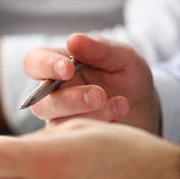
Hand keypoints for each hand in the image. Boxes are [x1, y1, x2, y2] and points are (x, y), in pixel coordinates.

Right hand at [23, 33, 160, 134]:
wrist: (145, 109)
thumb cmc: (126, 78)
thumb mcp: (123, 58)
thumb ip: (100, 49)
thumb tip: (73, 39)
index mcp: (57, 66)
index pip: (34, 63)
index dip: (45, 65)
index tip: (68, 68)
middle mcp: (52, 94)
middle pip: (40, 101)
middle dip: (70, 99)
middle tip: (99, 95)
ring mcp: (60, 119)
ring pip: (56, 122)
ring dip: (89, 115)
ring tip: (121, 105)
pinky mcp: (72, 139)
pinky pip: (75, 139)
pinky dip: (101, 127)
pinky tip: (121, 118)